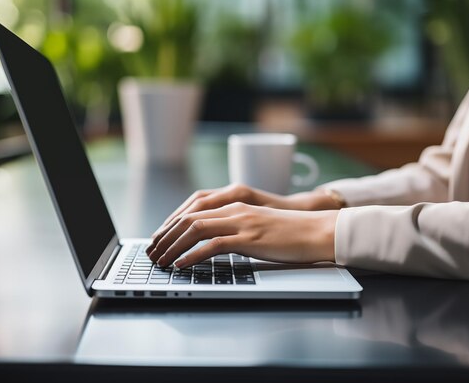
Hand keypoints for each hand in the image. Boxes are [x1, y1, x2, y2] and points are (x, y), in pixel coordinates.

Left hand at [147, 202, 337, 267]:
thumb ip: (236, 229)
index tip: (158, 240)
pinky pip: (213, 245)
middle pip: (188, 218)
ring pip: (195, 229)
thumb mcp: (258, 225)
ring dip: (172, 246)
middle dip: (165, 236)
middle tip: (151, 252)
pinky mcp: (250, 239)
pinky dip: (192, 255)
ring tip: (160, 261)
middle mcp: (235, 209)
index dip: (171, 225)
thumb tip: (214, 244)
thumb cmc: (290, 232)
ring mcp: (242, 222)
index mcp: (235, 204)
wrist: (317, 230)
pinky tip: (181, 265)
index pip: (193, 210)